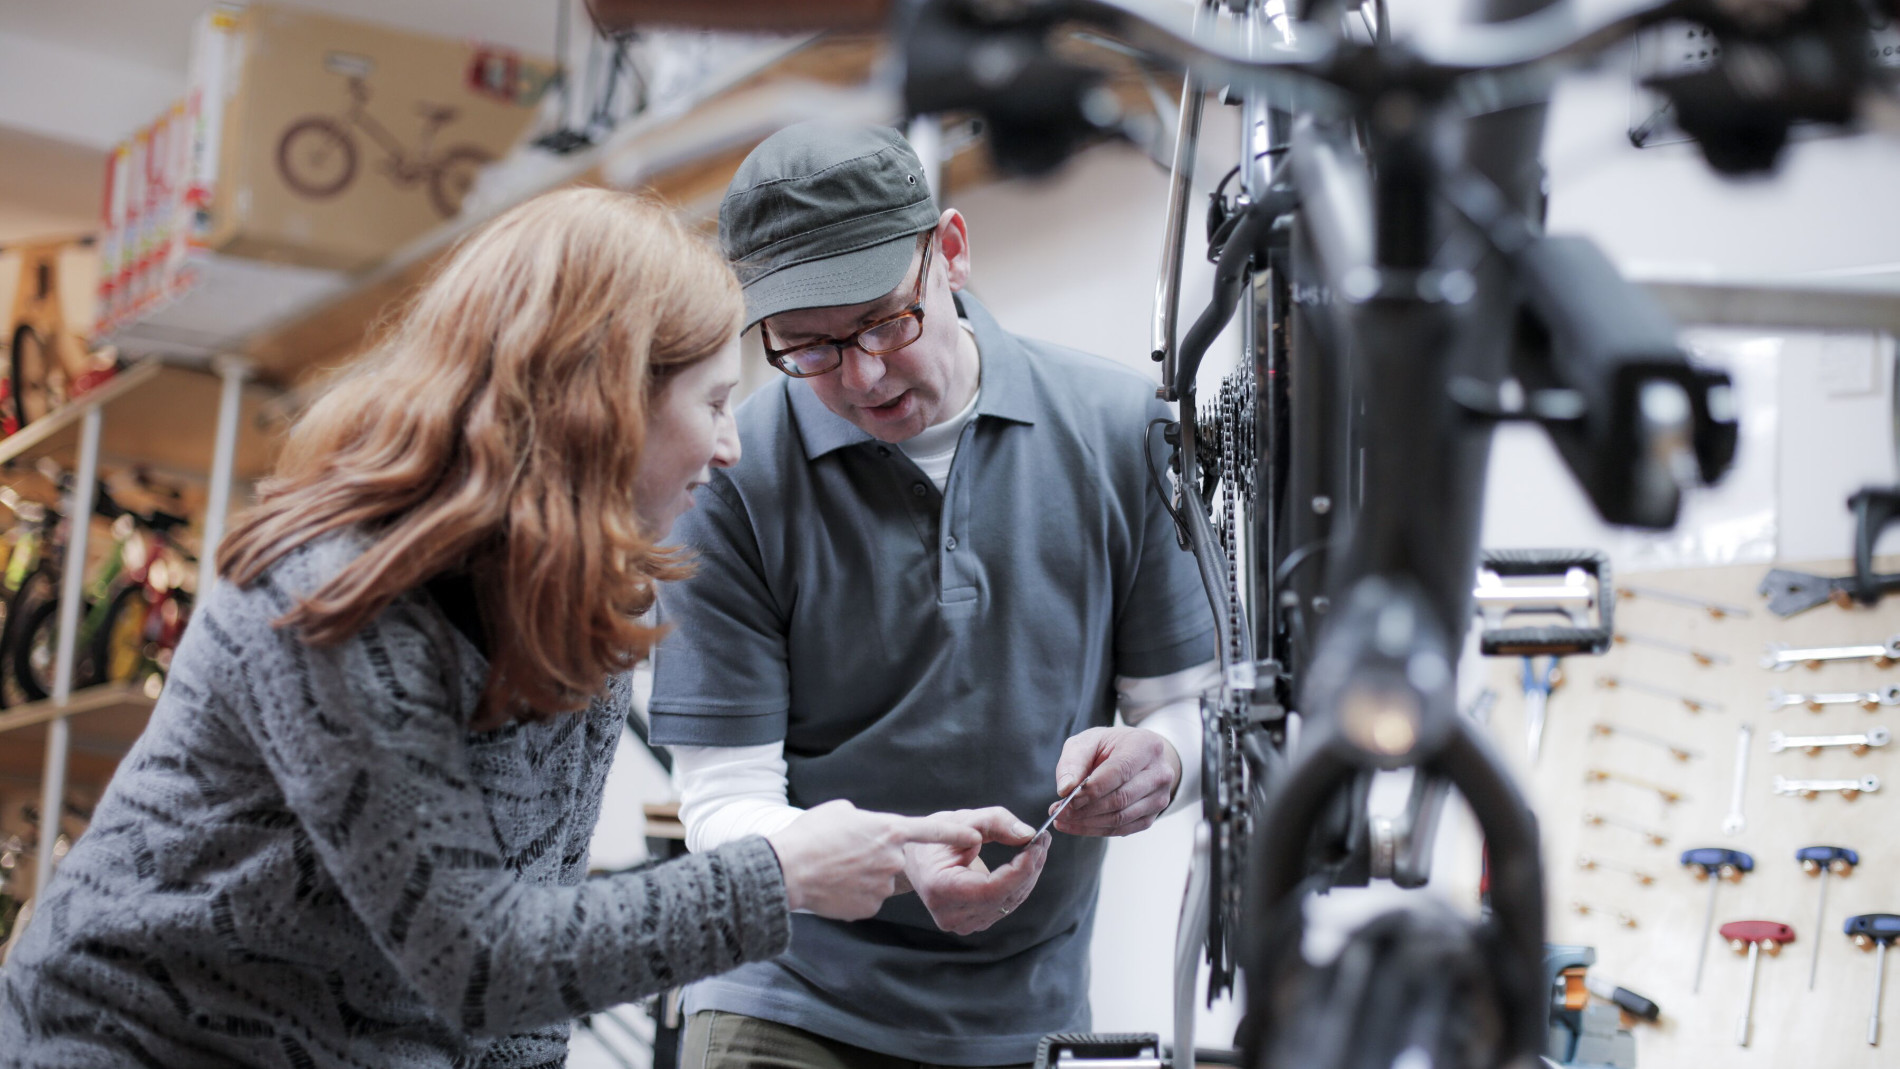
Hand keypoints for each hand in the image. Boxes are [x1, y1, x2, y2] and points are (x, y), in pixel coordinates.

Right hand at [767, 800, 982, 920]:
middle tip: (846, 855)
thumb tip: (868, 828)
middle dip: (877, 859)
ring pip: (880, 881)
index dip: (955, 834)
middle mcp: (891, 859)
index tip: (977, 838)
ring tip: (833, 870)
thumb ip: (863, 820)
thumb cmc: (809, 835)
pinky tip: (833, 887)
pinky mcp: (869, 907)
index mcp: (887, 830)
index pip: (931, 831)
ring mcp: (882, 886)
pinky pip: (867, 899)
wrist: (786, 871)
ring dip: (863, 876)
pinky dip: (853, 894)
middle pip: (895, 860)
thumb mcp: (839, 811)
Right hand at [904, 807, 1048, 935]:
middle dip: (1029, 868)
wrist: (915, 859)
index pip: (991, 889)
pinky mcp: (972, 922)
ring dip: (1028, 875)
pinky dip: (1019, 883)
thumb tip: (1027, 834)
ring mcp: (961, 923)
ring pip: (1009, 903)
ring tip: (1037, 847)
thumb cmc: (934, 837)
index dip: (1020, 869)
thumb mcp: (962, 820)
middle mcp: (950, 915)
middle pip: (1004, 897)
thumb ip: (994, 822)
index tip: (1037, 844)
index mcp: (940, 890)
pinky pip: (1004, 905)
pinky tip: (1026, 862)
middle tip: (1043, 840)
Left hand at [1050, 726, 1180, 836]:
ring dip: (1087, 822)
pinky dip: (1095, 830)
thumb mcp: (1088, 741)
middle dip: (1086, 809)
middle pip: (1121, 798)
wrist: (1135, 757)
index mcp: (1145, 746)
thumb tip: (1065, 789)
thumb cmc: (1109, 747)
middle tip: (1059, 811)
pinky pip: (1122, 829)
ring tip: (1063, 818)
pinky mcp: (1152, 816)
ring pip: (1121, 818)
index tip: (1067, 798)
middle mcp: (1159, 773)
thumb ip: (1074, 761)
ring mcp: (1159, 797)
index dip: (1092, 788)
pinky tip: (1076, 825)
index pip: (1119, 771)